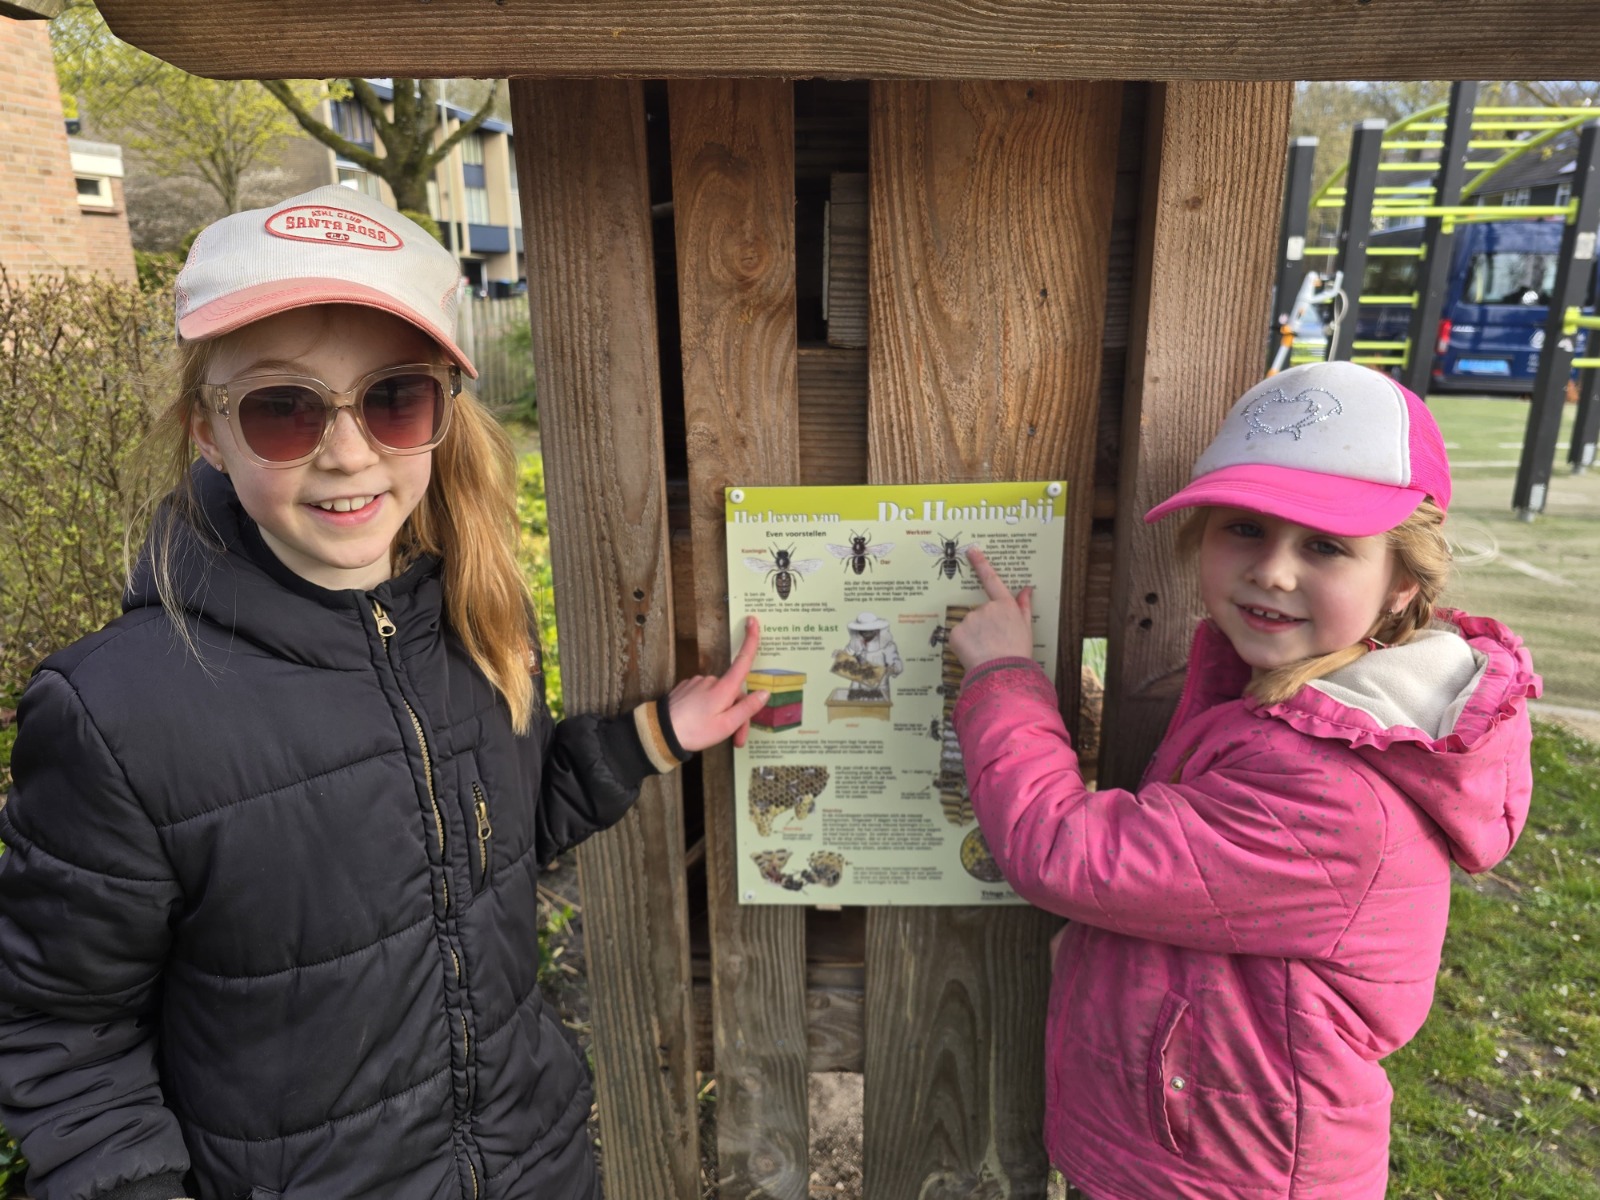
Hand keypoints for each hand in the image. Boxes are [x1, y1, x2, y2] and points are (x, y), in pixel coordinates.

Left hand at [666, 616, 769, 750]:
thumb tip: (765, 692)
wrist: (660, 733)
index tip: (753, 620)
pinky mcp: (687, 688)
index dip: (750, 640)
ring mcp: (697, 683)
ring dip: (723, 714)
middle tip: (736, 738)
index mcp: (723, 688)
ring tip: (717, 734)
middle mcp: (711, 680)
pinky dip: (709, 710)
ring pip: (720, 697)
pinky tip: (702, 724)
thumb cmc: (695, 731)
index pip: (743, 660)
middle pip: (734, 693)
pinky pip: (705, 697)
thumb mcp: (726, 725)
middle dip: (738, 715)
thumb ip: (747, 708)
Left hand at [948, 547, 1034, 670]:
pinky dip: (964, 644)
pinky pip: (959, 636)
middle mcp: (986, 608)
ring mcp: (969, 619)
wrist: (1002, 673)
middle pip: (980, 613)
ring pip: (969, 625)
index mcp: (1004, 605)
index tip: (972, 550)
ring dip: (974, 636)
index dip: (981, 563)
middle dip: (984, 626)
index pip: (991, 580)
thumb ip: (1024, 606)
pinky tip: (974, 654)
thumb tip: (1027, 589)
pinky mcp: (956, 632)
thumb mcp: (1026, 627)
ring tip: (985, 651)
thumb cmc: (1017, 652)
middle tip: (993, 643)